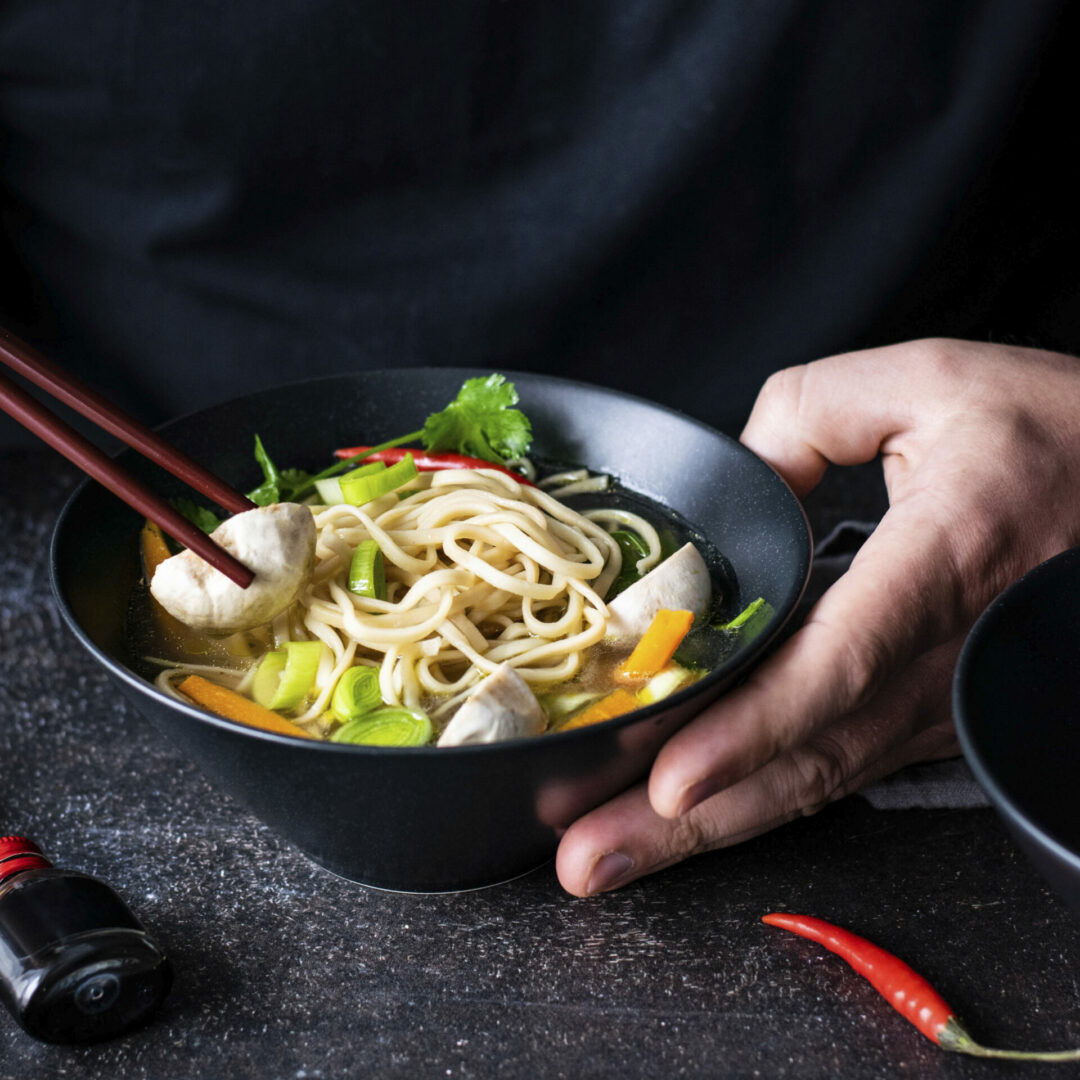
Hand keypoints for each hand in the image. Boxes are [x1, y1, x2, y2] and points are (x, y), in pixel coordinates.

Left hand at [556, 339, 1079, 895]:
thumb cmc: (1055, 435)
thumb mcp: (927, 384)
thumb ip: (807, 415)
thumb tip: (736, 480)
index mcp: (943, 560)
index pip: (837, 663)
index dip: (751, 730)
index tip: (671, 778)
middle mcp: (943, 654)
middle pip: (807, 755)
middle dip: (692, 818)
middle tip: (592, 858)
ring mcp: (942, 700)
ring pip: (820, 779)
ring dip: (714, 823)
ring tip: (617, 853)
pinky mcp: (935, 712)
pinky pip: (840, 765)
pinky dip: (761, 797)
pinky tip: (697, 816)